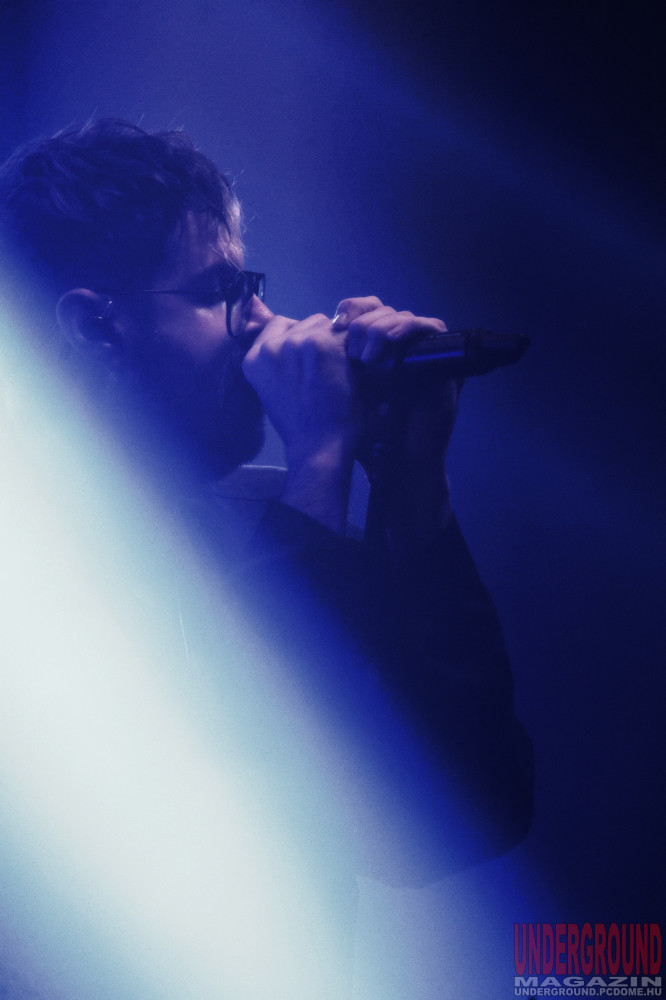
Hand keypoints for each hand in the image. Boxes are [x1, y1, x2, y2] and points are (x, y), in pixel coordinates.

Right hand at [242, 311, 360, 531]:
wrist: (319, 447)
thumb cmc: (301, 425)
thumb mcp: (274, 389)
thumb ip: (277, 360)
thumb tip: (285, 327)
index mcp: (253, 358)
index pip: (278, 325)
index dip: (299, 341)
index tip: (308, 366)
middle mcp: (270, 347)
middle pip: (304, 322)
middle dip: (317, 340)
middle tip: (324, 373)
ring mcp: (295, 343)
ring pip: (325, 324)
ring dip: (335, 342)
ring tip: (337, 374)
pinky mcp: (321, 344)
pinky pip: (345, 333)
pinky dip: (352, 350)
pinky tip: (350, 373)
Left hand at [332, 296, 459, 550]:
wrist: (397, 459)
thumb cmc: (359, 431)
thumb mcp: (330, 393)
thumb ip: (312, 363)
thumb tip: (282, 327)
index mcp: (370, 348)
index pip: (361, 309)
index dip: (350, 309)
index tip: (334, 324)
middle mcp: (395, 344)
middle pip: (379, 307)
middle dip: (362, 319)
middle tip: (349, 340)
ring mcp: (420, 348)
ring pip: (399, 314)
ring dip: (379, 327)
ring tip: (366, 354)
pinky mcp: (442, 356)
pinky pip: (428, 325)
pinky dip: (406, 328)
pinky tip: (388, 343)